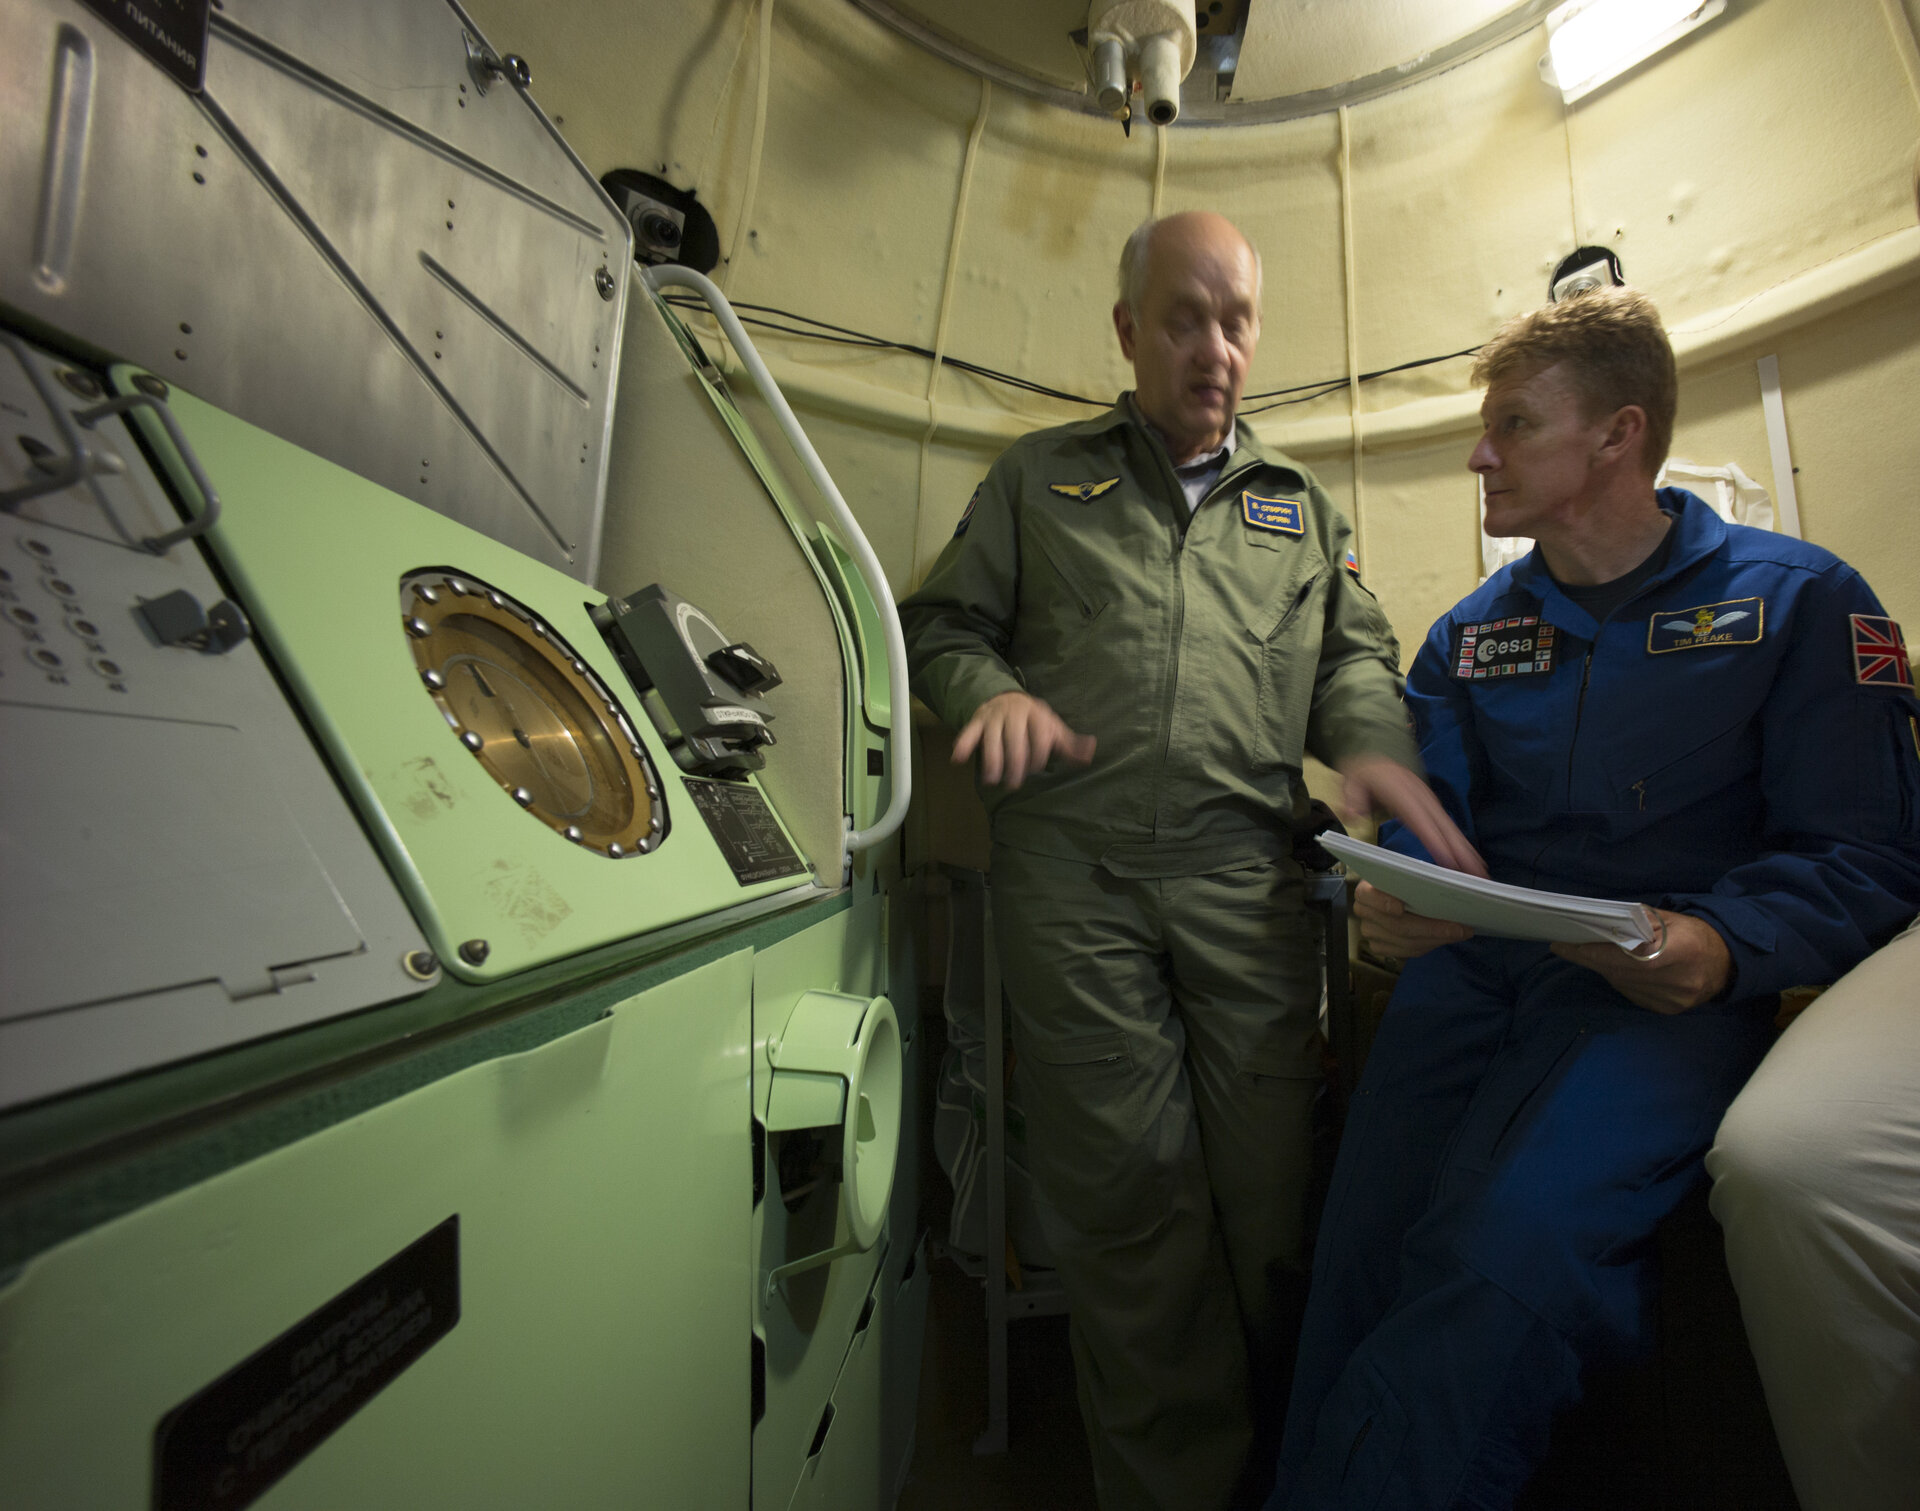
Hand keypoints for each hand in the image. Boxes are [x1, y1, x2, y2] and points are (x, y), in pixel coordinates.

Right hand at [952, 691, 1095, 788]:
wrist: (1005, 697)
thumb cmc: (1034, 720)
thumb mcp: (1053, 727)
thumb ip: (1070, 743)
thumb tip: (1090, 752)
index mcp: (1037, 714)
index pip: (1040, 735)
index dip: (1038, 754)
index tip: (1036, 769)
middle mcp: (1015, 713)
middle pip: (1015, 739)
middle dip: (1014, 763)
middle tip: (1014, 784)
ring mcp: (994, 716)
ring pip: (991, 738)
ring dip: (990, 760)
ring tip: (991, 781)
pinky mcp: (977, 720)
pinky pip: (968, 731)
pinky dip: (963, 744)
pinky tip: (958, 760)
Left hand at [1336, 753, 1487, 877]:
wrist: (1376, 754)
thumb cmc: (1363, 773)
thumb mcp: (1351, 781)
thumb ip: (1352, 797)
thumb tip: (1353, 815)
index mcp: (1402, 793)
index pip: (1420, 820)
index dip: (1435, 839)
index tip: (1448, 860)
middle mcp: (1421, 798)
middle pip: (1443, 827)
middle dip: (1460, 851)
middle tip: (1475, 875)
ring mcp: (1430, 802)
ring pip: (1451, 828)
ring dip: (1466, 850)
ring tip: (1481, 873)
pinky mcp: (1433, 806)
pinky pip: (1449, 827)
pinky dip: (1462, 843)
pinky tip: (1473, 859)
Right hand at [1354, 881, 1471, 961]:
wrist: (1397, 894)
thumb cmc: (1406, 880)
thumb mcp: (1410, 871)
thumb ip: (1421, 874)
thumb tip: (1448, 879)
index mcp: (1365, 889)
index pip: (1367, 895)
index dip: (1382, 902)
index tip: (1400, 907)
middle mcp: (1363, 912)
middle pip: (1396, 925)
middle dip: (1432, 928)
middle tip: (1460, 927)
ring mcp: (1370, 932)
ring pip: (1406, 942)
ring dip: (1436, 938)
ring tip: (1460, 933)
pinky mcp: (1379, 947)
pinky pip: (1407, 951)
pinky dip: (1429, 946)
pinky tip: (1445, 938)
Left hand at [1552, 910, 1732, 1013]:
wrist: (1727, 964)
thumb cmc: (1693, 934)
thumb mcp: (1669, 920)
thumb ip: (1636, 922)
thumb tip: (1599, 923)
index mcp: (1683, 949)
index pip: (1630, 955)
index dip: (1596, 952)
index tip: (1566, 945)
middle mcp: (1679, 979)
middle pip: (1621, 971)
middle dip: (1590, 958)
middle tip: (1565, 947)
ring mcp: (1674, 999)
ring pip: (1623, 985)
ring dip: (1602, 969)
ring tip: (1586, 954)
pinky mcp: (1669, 1010)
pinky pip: (1633, 995)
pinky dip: (1619, 981)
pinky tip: (1614, 969)